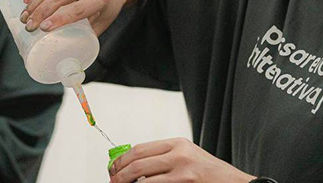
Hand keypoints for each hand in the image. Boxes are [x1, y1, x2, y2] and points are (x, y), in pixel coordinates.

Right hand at [21, 0, 126, 34]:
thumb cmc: (104, 9)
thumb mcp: (102, 24)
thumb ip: (85, 40)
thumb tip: (63, 65)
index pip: (77, 9)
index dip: (59, 18)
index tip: (42, 28)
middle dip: (41, 12)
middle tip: (29, 26)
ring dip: (35, 1)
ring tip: (25, 16)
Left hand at [108, 138, 253, 182]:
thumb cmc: (210, 175)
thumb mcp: (187, 159)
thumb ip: (165, 158)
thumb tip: (134, 166)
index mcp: (177, 143)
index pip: (140, 149)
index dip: (121, 160)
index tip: (112, 169)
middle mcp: (179, 153)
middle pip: (137, 162)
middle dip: (119, 174)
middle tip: (112, 182)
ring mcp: (183, 169)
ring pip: (143, 178)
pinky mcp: (186, 182)